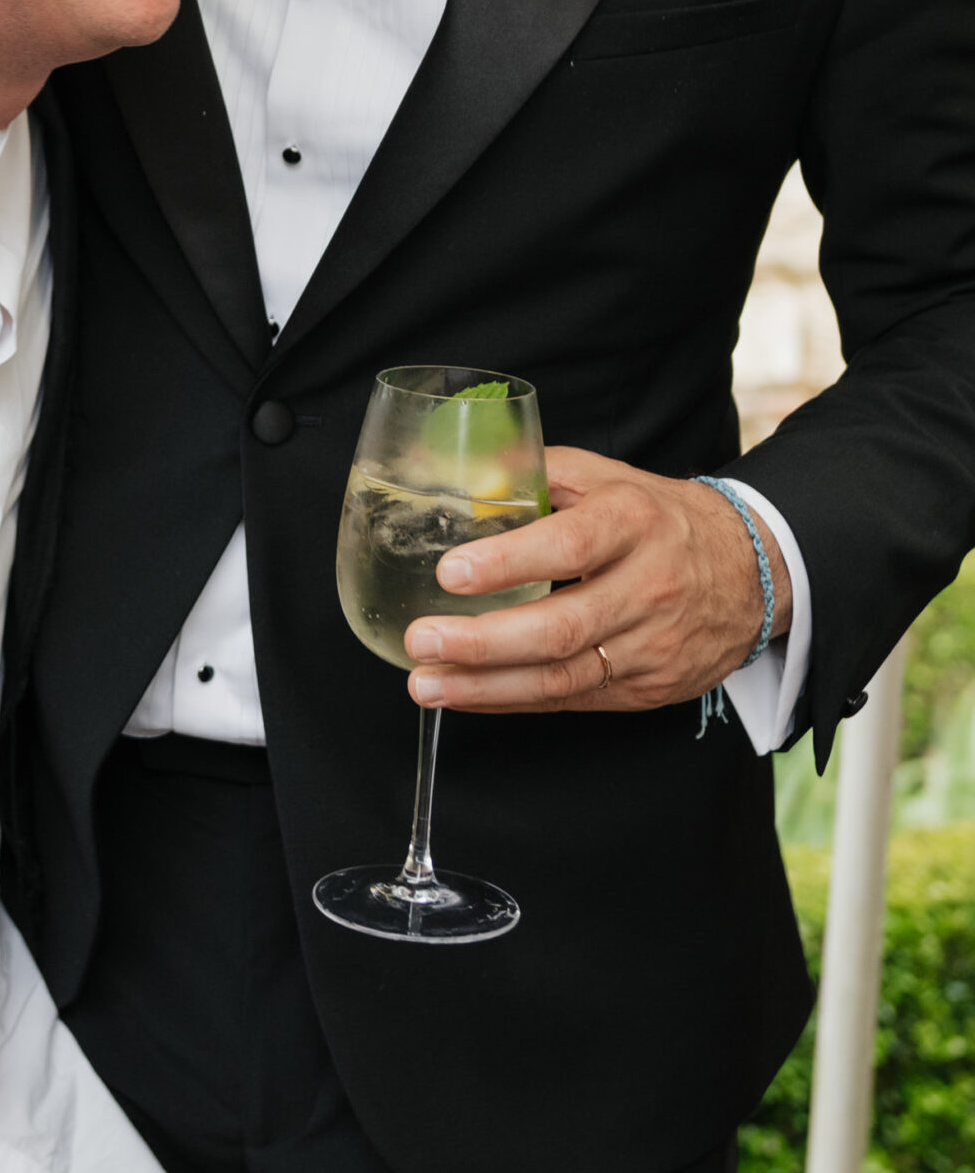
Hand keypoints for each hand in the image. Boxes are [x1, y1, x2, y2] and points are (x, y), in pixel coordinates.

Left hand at [404, 445, 787, 713]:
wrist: (752, 570)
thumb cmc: (658, 518)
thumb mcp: (605, 478)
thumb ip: (532, 472)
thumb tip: (450, 472)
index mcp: (634, 522)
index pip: (569, 546)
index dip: (508, 563)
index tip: (451, 572)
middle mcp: (648, 587)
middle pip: (561, 627)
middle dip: (482, 641)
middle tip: (421, 640)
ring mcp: (652, 645)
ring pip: (563, 677)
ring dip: (486, 685)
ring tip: (427, 683)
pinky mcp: (649, 688)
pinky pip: (573, 700)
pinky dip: (513, 700)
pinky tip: (468, 695)